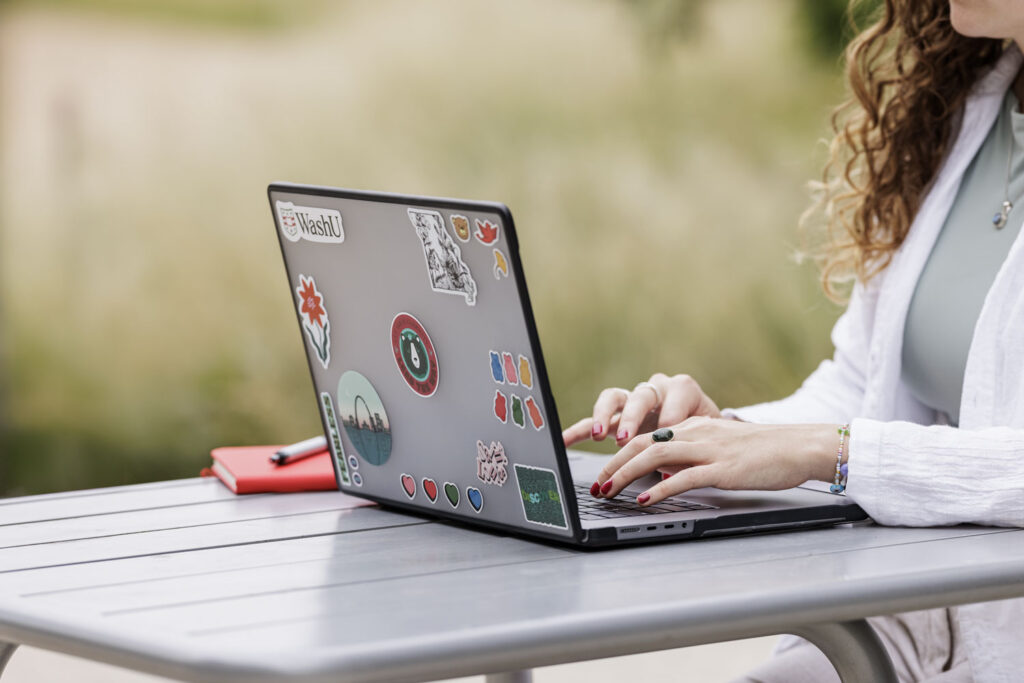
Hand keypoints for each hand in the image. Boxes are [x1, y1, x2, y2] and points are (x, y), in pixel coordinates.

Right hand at [562, 373, 721, 448]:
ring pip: (614, 399)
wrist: (705, 427)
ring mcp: (633, 401)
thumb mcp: (707, 435)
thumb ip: (692, 448)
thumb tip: (671, 474)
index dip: (671, 418)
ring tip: (599, 435)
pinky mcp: (617, 416)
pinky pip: (594, 419)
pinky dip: (579, 429)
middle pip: (641, 396)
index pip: (674, 399)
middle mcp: (655, 390)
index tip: (668, 435)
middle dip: (632, 417)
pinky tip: (564, 439)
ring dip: (604, 416)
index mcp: (682, 390)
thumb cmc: (706, 430)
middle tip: (627, 437)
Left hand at [592, 418, 838, 504]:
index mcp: (693, 427)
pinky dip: (661, 488)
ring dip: (626, 474)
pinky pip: (684, 476)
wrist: (798, 446)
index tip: (605, 473)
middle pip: (642, 444)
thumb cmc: (763, 452)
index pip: (646, 437)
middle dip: (614, 465)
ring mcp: (708, 449)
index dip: (620, 454)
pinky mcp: (722, 467)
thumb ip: (692, 455)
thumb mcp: (719, 447)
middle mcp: (695, 433)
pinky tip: (646, 499)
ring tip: (610, 491)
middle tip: (597, 485)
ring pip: (655, 456)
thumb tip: (665, 472)